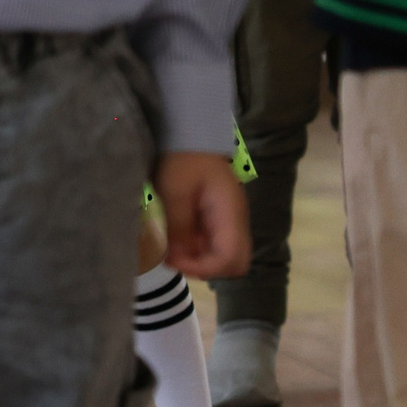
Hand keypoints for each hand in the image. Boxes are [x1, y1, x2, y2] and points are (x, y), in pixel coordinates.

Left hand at [155, 150, 248, 279]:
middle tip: (174, 258)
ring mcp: (228, 222)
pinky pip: (213, 245)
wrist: (191, 138)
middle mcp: (235, 223)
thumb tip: (177, 259)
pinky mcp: (218, 220)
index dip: (202, 268)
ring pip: (224, 257)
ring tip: (171, 249)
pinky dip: (196, 250)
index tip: (174, 260)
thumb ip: (179, 227)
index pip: (230, 260)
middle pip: (235, 264)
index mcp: (230, 216)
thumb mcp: (175, 193)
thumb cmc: (183, 160)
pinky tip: (175, 240)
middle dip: (204, 268)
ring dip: (199, 260)